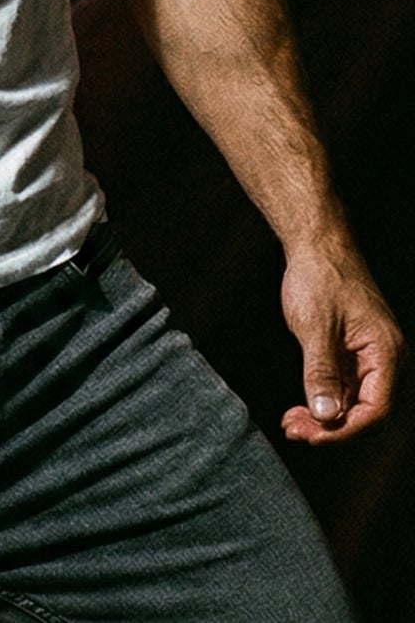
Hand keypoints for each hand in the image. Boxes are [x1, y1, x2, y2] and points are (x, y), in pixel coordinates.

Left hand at [280, 239, 403, 443]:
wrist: (315, 242)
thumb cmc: (320, 276)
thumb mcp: (316, 325)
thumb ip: (322, 371)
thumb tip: (327, 415)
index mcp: (385, 352)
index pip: (378, 410)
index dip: (347, 430)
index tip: (313, 434)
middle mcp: (382, 359)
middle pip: (367, 413)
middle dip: (332, 429)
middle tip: (295, 431)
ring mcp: (366, 357)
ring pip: (353, 405)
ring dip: (325, 419)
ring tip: (292, 423)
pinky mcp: (349, 354)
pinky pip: (343, 390)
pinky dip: (322, 402)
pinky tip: (299, 409)